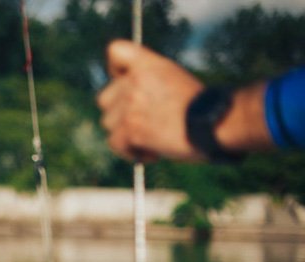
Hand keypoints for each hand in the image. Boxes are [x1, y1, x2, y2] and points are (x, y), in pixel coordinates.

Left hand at [97, 40, 203, 161]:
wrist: (217, 122)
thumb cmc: (202, 107)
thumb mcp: (174, 79)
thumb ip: (148, 81)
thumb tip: (128, 97)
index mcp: (149, 65)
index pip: (116, 51)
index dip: (115, 68)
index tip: (123, 82)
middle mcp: (136, 81)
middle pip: (104, 98)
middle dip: (119, 112)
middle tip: (141, 121)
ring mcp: (131, 104)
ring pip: (108, 123)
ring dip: (125, 134)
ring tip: (151, 138)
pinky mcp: (130, 128)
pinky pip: (115, 143)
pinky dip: (131, 151)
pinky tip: (152, 151)